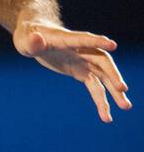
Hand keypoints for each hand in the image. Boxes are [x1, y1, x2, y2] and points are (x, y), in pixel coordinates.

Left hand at [13, 20, 131, 121]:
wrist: (34, 36)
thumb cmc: (28, 36)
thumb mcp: (25, 40)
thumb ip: (32, 42)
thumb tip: (36, 40)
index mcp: (66, 39)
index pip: (84, 40)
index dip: (97, 42)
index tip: (112, 45)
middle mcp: (80, 50)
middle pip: (101, 61)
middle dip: (112, 74)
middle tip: (123, 89)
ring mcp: (82, 60)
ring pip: (103, 76)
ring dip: (114, 91)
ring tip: (126, 107)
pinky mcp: (80, 70)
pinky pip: (94, 86)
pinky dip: (101, 100)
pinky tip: (106, 116)